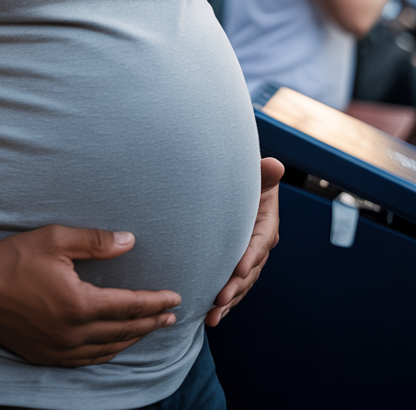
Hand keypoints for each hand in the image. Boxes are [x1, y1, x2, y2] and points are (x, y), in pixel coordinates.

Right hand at [0, 224, 179, 366]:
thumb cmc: (14, 257)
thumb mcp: (56, 240)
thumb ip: (96, 242)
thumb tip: (130, 241)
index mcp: (79, 305)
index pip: (128, 306)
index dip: (154, 302)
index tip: (174, 298)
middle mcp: (72, 334)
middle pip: (123, 331)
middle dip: (150, 323)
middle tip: (171, 316)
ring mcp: (57, 350)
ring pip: (106, 349)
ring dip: (131, 339)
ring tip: (148, 329)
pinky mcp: (44, 356)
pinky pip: (85, 360)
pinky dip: (105, 352)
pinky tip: (112, 346)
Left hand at [205, 157, 282, 326]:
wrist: (233, 190)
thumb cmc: (245, 180)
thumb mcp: (256, 174)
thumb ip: (265, 172)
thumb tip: (274, 166)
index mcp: (266, 225)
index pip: (260, 242)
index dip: (251, 256)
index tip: (239, 269)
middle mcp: (259, 247)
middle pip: (250, 270)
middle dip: (236, 287)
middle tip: (220, 300)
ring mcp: (247, 260)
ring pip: (240, 285)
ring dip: (228, 302)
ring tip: (212, 316)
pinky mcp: (234, 268)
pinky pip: (232, 288)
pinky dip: (223, 304)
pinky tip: (209, 317)